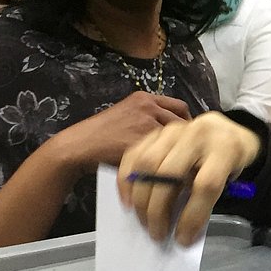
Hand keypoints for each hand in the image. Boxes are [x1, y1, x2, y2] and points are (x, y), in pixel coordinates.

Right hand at [49, 92, 189, 174]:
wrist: (80, 145)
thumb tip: (177, 131)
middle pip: (183, 122)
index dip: (188, 123)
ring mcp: (145, 124)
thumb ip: (149, 118)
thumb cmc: (103, 135)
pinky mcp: (141, 142)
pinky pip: (165, 153)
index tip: (190, 137)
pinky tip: (174, 171)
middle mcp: (148, 107)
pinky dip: (172, 162)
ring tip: (184, 164)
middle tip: (190, 154)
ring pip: (177, 139)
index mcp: (144, 98)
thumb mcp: (128, 116)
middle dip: (189, 139)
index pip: (180, 107)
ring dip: (183, 151)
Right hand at [118, 111, 260, 244]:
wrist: (224, 131)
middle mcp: (198, 135)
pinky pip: (133, 155)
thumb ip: (209, 200)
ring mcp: (174, 130)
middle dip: (158, 211)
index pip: (206, 185)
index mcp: (225, 149)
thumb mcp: (231, 180)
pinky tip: (129, 201)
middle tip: (157, 234)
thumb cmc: (229, 161)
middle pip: (169, 174)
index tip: (183, 239)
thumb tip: (184, 232)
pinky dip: (126, 180)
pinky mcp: (157, 132)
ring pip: (147, 164)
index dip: (193, 216)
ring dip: (141, 199)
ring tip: (144, 221)